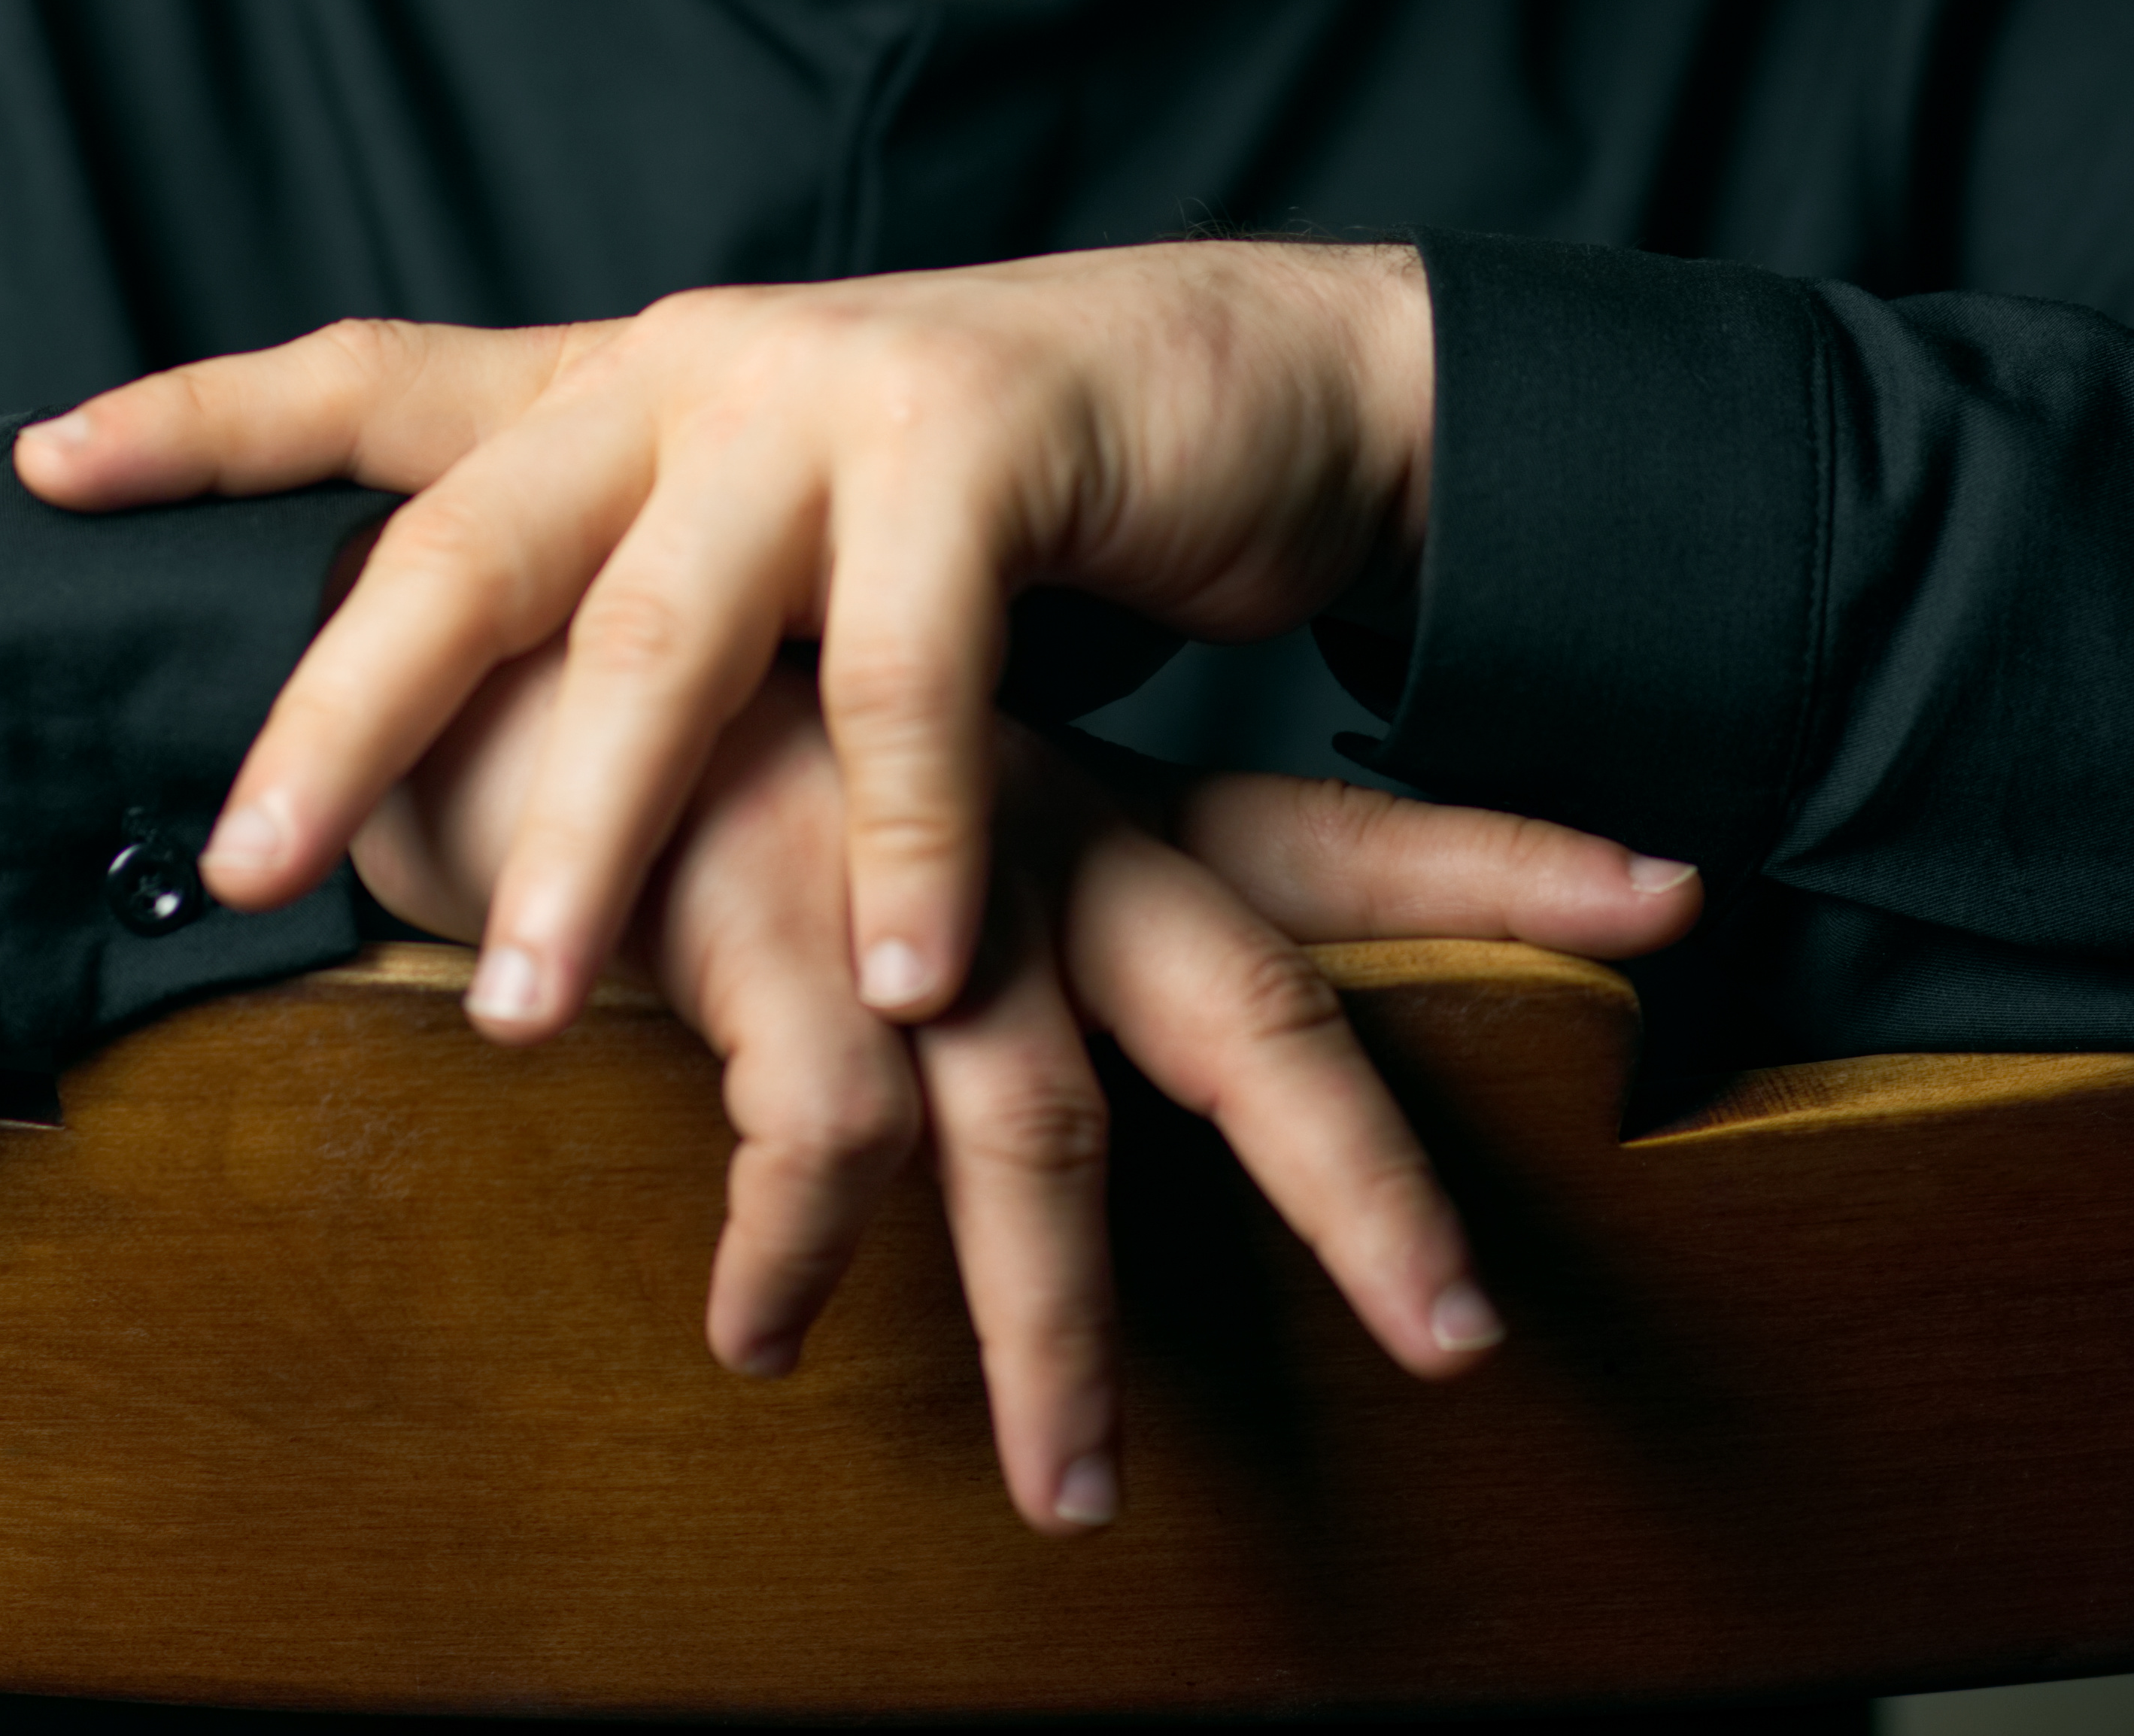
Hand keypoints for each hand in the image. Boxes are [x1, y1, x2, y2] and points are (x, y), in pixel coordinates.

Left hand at [17, 244, 1448, 1032]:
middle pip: (468, 536)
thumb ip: (624, 613)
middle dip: (344, 711)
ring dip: (601, 836)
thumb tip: (434, 767)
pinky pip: (914, 669)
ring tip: (530, 1013)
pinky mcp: (983, 442)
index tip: (36, 464)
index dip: (206, 415)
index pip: (378, 377)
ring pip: (665, 630)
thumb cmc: (979, 499)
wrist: (1244, 379)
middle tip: (236, 872)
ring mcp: (832, 389)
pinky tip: (894, 980)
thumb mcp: (769, 539)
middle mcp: (693, 363)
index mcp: (622, 381)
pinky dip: (898, 836)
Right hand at [360, 644, 1699, 1535]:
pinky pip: (822, 1134)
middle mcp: (1013, 825)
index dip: (1496, 859)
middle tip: (1461, 1334)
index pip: (1316, 831)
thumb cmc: (676, 761)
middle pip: (1242, 1001)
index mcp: (1060, 798)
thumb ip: (956, 942)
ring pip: (1038, 1127)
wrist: (452, 636)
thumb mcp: (848, 832)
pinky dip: (797, 1254)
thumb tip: (1035, 1107)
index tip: (1681, 896)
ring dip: (1056, 1333)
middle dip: (1359, 1174)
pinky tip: (762, 1334)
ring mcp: (893, 871)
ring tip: (1081, 1497)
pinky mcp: (755, 913)